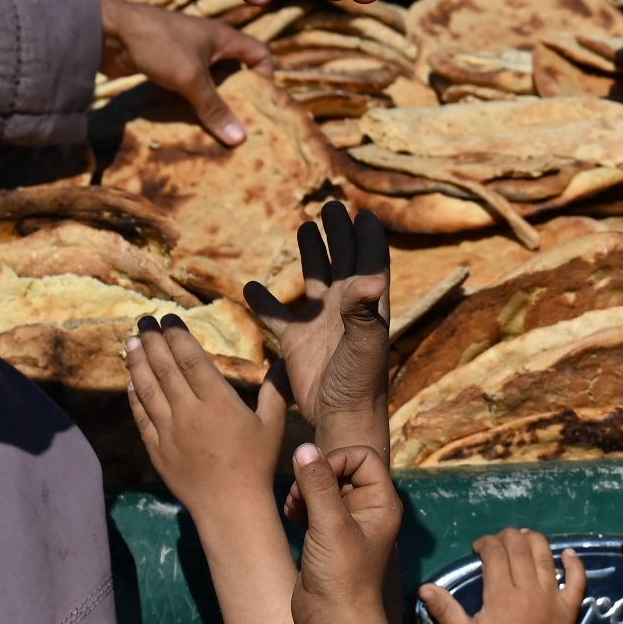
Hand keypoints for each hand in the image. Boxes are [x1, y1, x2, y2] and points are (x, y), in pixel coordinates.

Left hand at [97, 0, 273, 145]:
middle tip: (242, 124)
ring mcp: (185, 54)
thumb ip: (214, 108)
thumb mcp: (191, 78)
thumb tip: (240, 139)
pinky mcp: (166, 66)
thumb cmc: (158, 45)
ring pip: (209, 81)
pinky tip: (190, 122)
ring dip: (213, 102)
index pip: (260, 53)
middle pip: (235, 71)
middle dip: (240, 96)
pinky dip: (191, 103)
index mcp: (223, 38)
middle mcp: (208, 44)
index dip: (266, 76)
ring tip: (218, 129)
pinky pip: (187, 87)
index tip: (262, 103)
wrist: (108, 32)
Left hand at [125, 317, 294, 623]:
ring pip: (147, 387)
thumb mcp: (272, 425)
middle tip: (145, 319)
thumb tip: (283, 362)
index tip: (169, 318)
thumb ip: (275, 391)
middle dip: (153, 339)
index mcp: (218, 401)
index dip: (177, 335)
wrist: (230, 507)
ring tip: (133, 341)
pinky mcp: (157, 448)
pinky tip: (131, 381)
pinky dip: (134, 395)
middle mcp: (189, 411)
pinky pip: (141, 415)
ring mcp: (169, 430)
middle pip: (164, 367)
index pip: (191, 358)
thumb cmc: (256, 465)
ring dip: (137, 361)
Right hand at [246, 204, 393, 456]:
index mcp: (367, 304)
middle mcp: (345, 309)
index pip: (370, 261)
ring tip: (305, 228)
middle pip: (343, 261)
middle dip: (339, 234)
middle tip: (331, 207)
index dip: (369, 237)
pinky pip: (277, 316)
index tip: (364, 212)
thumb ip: (365, 310)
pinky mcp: (296, 342)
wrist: (339, 416)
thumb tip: (371, 277)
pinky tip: (250, 285)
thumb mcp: (365, 343)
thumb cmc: (360, 382)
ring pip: (314, 280)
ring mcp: (320, 324)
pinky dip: (264, 301)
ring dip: (311, 254)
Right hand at [289, 443, 411, 623]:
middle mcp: (367, 508)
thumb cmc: (343, 578)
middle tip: (301, 497)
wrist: (333, 622)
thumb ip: (318, 484)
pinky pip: (311, 503)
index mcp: (381, 502)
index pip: (361, 455)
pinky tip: (292, 518)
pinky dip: (299, 505)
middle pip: (339, 467)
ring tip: (295, 511)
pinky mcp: (326, 534)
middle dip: (314, 476)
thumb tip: (305, 449)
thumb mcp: (330, 525)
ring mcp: (346, 521)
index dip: (336, 460)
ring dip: (303, 491)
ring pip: (322, 485)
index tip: (316, 479)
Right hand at [421, 529, 586, 623]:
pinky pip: (577, 579)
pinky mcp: (569, 607)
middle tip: (499, 540)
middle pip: (520, 548)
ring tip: (524, 537)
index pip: (495, 553)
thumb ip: (445, 610)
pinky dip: (574, 563)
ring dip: (535, 540)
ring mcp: (552, 596)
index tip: (479, 548)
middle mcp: (528, 589)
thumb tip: (425, 587)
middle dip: (508, 536)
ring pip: (546, 556)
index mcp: (501, 595)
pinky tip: (567, 552)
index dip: (486, 543)